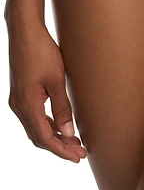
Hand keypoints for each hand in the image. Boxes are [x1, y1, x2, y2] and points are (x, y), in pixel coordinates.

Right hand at [6, 18, 86, 162]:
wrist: (25, 32)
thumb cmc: (42, 52)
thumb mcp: (56, 80)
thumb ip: (62, 108)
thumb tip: (69, 133)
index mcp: (27, 105)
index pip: (45, 138)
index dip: (62, 150)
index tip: (78, 157)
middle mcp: (19, 106)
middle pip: (39, 136)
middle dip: (60, 147)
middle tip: (80, 152)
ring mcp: (18, 100)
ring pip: (35, 128)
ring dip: (54, 137)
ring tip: (74, 142)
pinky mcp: (21, 93)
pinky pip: (33, 117)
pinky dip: (47, 125)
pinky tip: (60, 124)